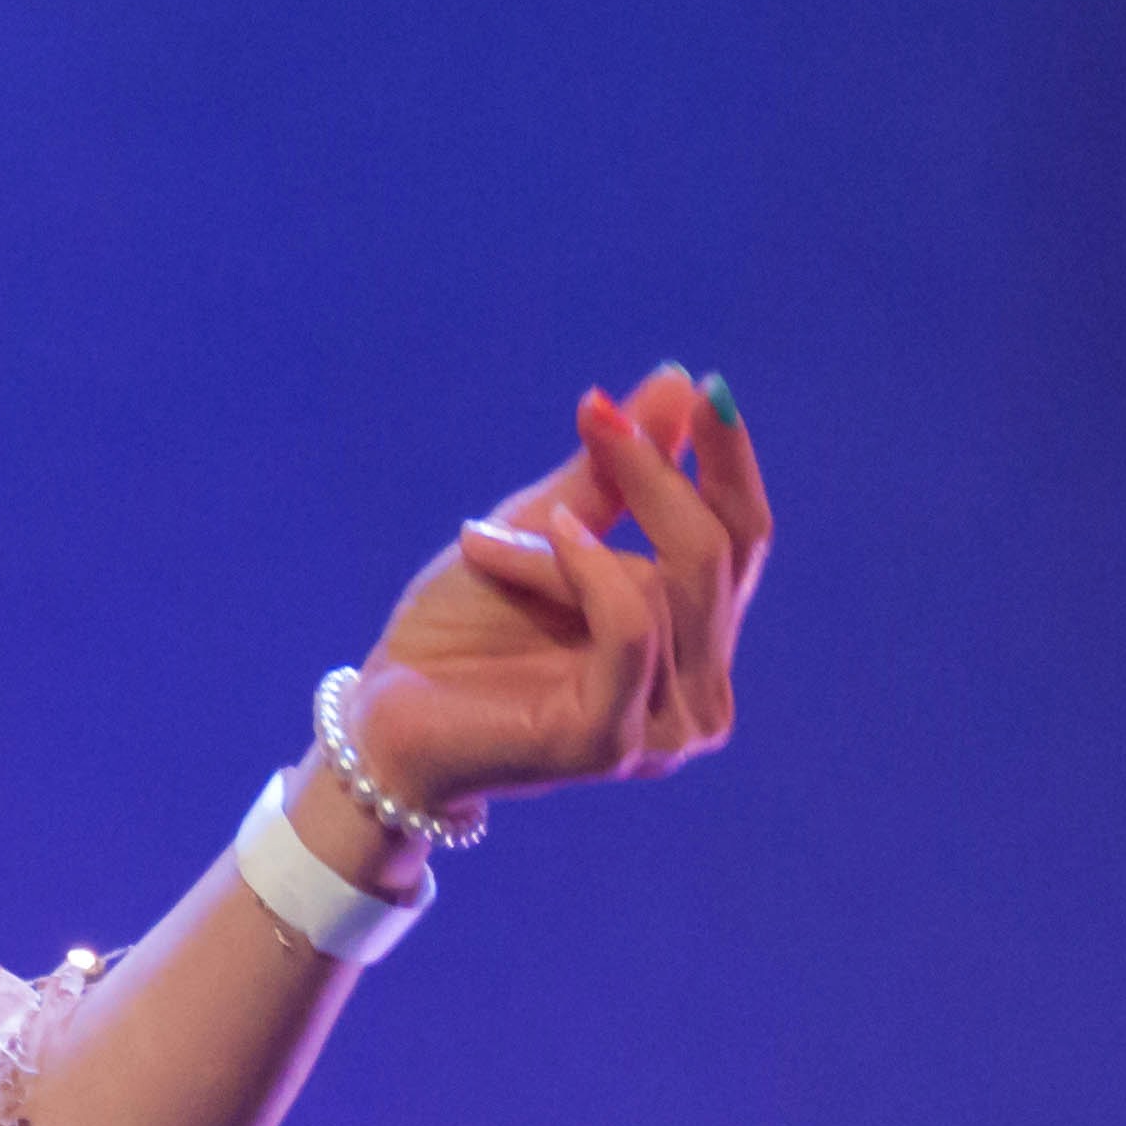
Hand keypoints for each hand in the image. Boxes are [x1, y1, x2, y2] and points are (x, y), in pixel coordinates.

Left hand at [348, 363, 773, 820]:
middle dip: (659, 475)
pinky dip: (588, 572)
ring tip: (487, 542)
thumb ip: (609, 477)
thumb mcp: (537, 535)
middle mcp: (698, 694)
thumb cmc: (461, 633)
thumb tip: (675, 383)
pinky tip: (546, 544)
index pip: (742, 541)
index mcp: (694, 644)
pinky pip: (630, 629)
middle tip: (597, 414)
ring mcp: (662, 728)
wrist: (383, 715)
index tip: (707, 387)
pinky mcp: (610, 742)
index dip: (730, 463)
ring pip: (661, 586)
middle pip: (719, 556)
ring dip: (568, 543)